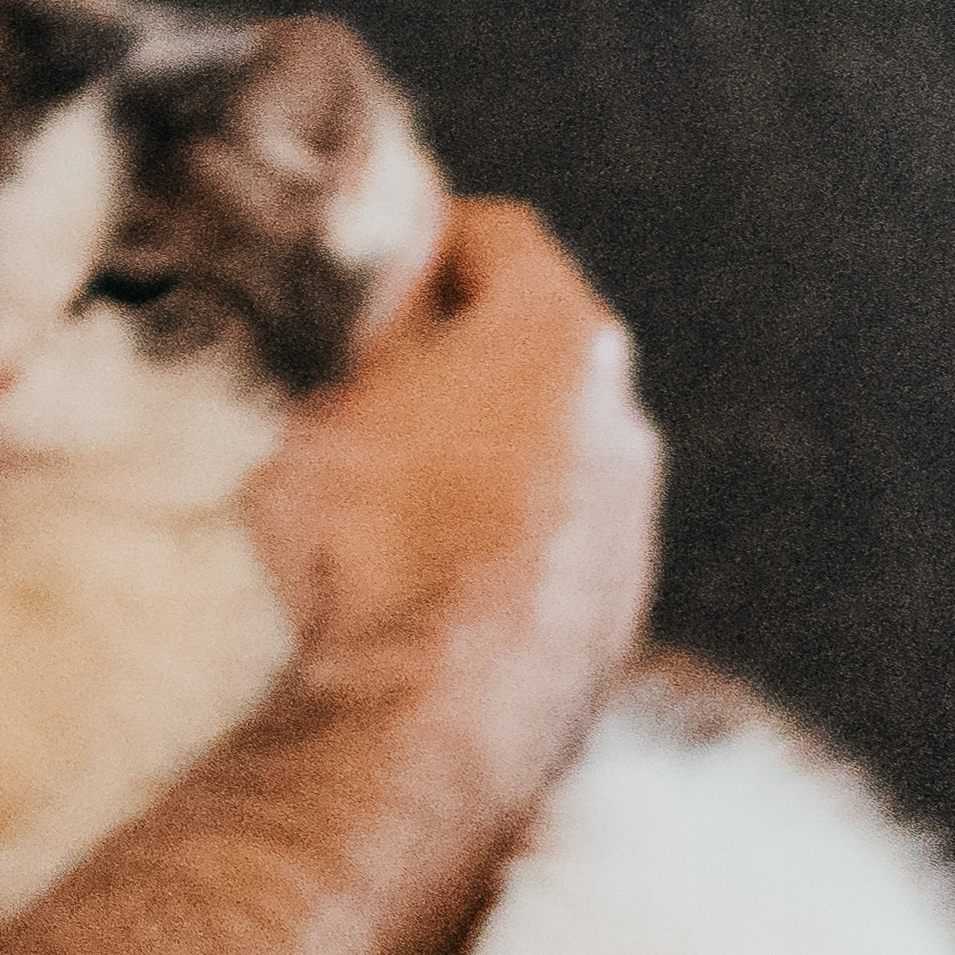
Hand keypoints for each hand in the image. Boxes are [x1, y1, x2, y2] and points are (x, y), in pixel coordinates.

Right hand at [238, 197, 657, 813]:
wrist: (432, 721)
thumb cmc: (373, 540)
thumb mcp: (325, 391)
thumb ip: (363, 307)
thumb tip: (376, 260)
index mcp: (560, 334)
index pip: (496, 233)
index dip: (419, 234)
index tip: (369, 260)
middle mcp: (621, 416)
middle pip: (528, 343)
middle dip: (447, 349)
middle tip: (355, 377)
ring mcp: (629, 519)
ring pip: (543, 446)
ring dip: (474, 448)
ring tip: (377, 489)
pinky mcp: (617, 607)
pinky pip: (550, 539)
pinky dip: (497, 536)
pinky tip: (419, 575)